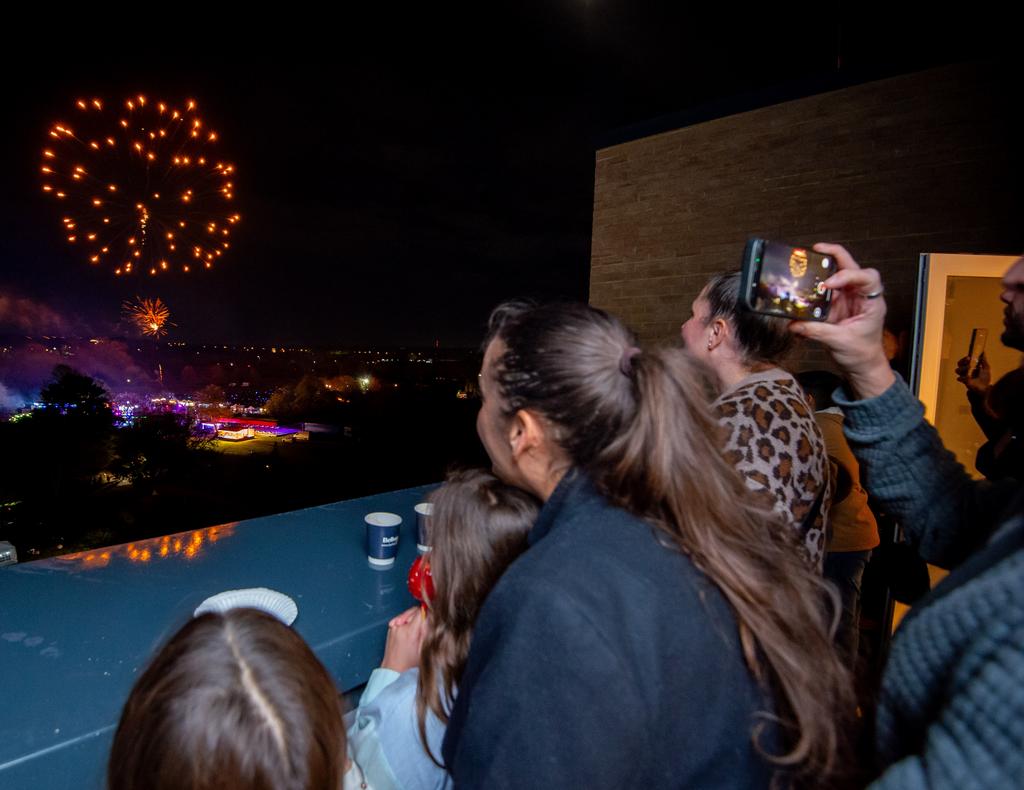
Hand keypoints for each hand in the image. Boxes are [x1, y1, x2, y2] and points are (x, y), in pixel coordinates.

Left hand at [380, 606, 426, 672]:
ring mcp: (394, 627)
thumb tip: (434, 619)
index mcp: (410, 631)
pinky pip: (402, 619)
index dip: (428, 612)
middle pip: (414, 610)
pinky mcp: (391, 628)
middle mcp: (400, 627)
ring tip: (416, 630)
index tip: (432, 616)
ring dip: (414, 618)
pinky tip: (409, 631)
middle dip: (422, 615)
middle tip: (425, 626)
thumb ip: (429, 632)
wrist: (393, 669)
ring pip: (408, 614)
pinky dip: (407, 622)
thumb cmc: (409, 664)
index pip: (421, 612)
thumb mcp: (425, 649)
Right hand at [789, 243, 895, 398]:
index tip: (829, 284)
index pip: (866, 277)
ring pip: (837, 275)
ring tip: (806, 264)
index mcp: (872, 301)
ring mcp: (848, 299)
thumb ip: (816, 331)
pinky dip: (813, 288)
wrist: (862, 366)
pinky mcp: (836, 305)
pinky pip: (824, 291)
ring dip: (822, 269)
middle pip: (852, 266)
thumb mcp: (839, 342)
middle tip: (817, 249)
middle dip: (835, 255)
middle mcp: (861, 295)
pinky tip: (802, 287)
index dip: (848, 275)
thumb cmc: (862, 354)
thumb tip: (795, 324)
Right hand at [955, 352, 990, 393]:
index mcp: (970, 368)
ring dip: (963, 368)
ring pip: (958, 370)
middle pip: (959, 364)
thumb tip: (983, 352)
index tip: (969, 357)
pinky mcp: (964, 382)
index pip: (964, 361)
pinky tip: (967, 377)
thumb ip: (984, 361)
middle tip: (968, 359)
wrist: (984, 389)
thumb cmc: (984, 380)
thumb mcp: (986, 369)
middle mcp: (965, 371)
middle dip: (963, 361)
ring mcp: (964, 377)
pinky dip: (962, 377)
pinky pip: (960, 378)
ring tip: (969, 367)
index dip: (965, 358)